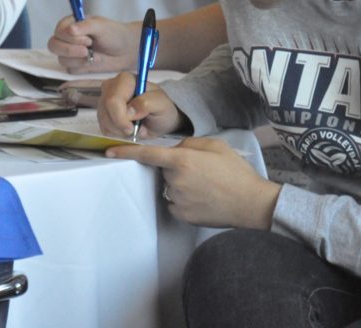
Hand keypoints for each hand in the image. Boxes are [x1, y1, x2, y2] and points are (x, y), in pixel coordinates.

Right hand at [49, 15, 139, 73]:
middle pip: (53, 45)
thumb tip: (70, 30)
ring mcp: (70, 52)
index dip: (70, 38)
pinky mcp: (75, 65)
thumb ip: (85, 26)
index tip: (87, 39)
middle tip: (87, 50)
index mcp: (71, 24)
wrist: (125, 51)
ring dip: (77, 59)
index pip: (58, 31)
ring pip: (61, 59)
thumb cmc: (114, 34)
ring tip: (92, 55)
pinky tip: (92, 61)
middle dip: (69, 50)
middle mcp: (67, 38)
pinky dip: (81, 66)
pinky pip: (69, 69)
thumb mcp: (101, 26)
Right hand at [97, 71, 182, 138]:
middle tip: (135, 130)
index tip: (132, 129)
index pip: (113, 100)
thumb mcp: (162, 105)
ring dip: (119, 131)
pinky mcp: (103, 112)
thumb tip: (129, 111)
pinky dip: (116, 133)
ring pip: (103, 121)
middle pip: (105, 111)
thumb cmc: (161, 108)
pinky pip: (103, 127)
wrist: (159, 117)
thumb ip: (147, 103)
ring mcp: (104, 99)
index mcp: (125, 80)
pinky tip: (127, 129)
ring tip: (134, 128)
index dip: (120, 117)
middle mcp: (111, 86)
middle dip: (120, 126)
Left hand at [106, 137, 281, 229]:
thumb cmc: (236, 172)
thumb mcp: (215, 146)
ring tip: (206, 186)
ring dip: (181, 185)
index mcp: (182, 160)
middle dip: (176, 168)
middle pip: (164, 170)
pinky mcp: (182, 215)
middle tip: (201, 171)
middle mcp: (175, 180)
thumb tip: (175, 150)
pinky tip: (203, 199)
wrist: (252, 203)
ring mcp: (178, 200)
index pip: (147, 155)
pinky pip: (175, 203)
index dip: (126, 152)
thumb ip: (189, 144)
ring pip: (170, 187)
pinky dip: (184, 200)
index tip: (109, 152)